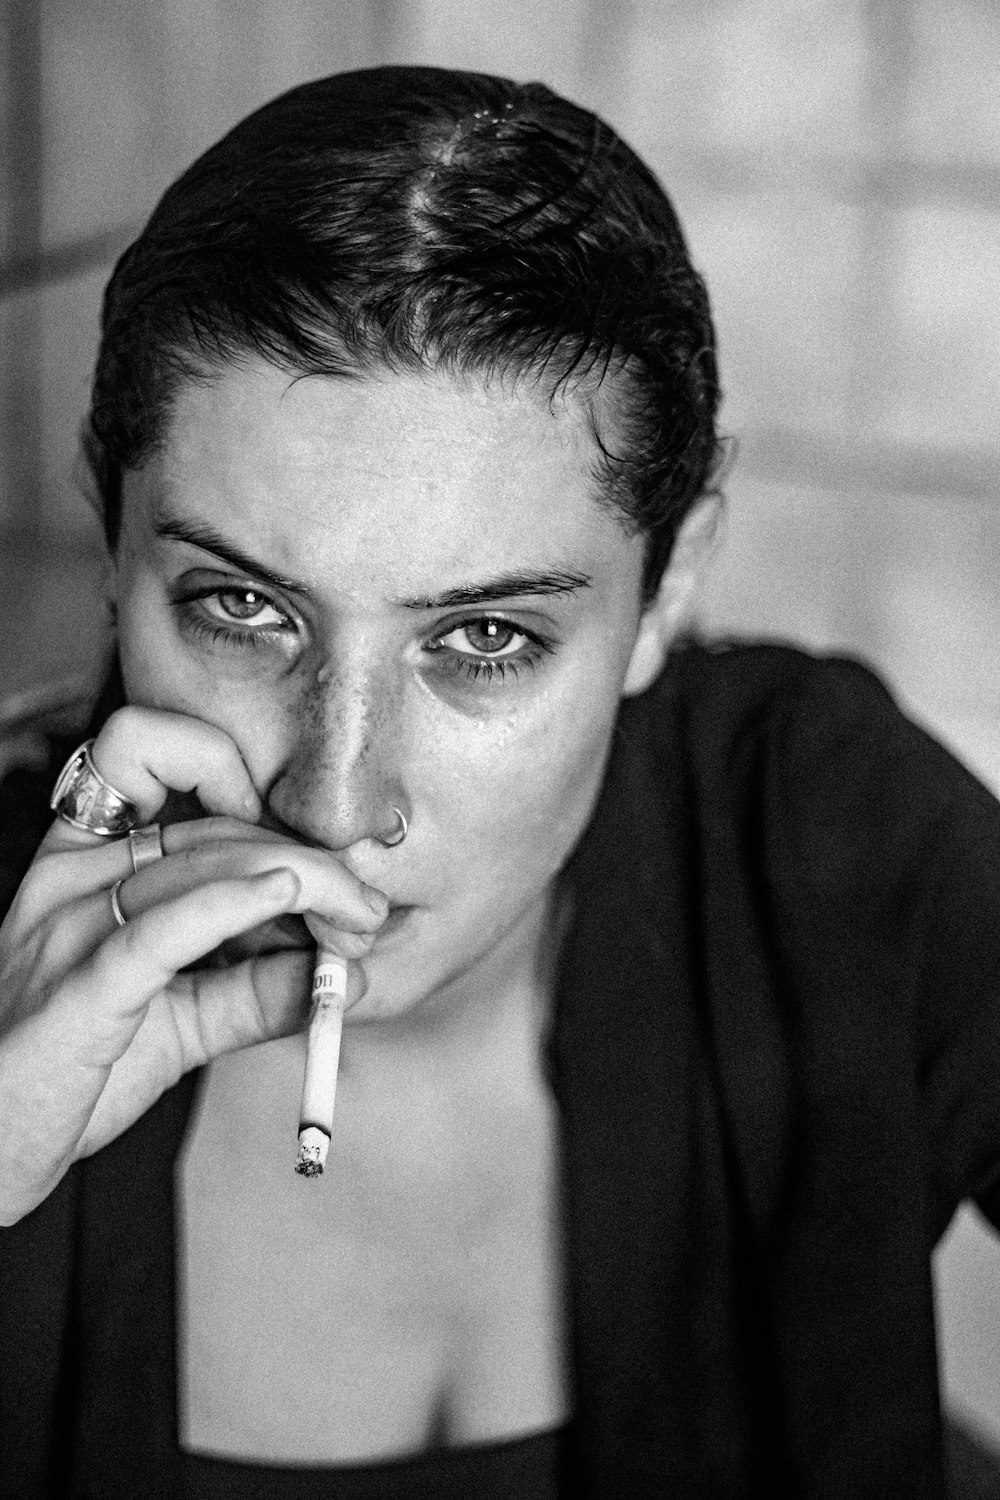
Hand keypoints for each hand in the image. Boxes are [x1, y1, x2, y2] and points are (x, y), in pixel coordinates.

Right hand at [0, 706, 386, 1224]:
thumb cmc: (71, 1074)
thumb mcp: (179, 1022)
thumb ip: (255, 993)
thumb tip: (348, 975)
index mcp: (84, 864)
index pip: (146, 754)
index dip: (229, 769)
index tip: (293, 833)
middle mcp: (72, 880)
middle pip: (209, 827)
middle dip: (307, 856)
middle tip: (366, 906)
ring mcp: (69, 929)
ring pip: (200, 862)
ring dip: (303, 880)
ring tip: (356, 920)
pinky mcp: (78, 990)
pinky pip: (163, 928)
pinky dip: (234, 902)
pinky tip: (285, 896)